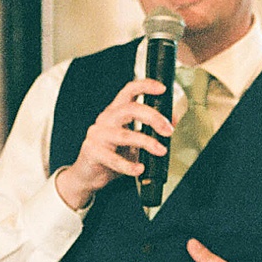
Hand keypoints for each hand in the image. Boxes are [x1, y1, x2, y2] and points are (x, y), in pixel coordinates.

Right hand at [55, 77, 171, 212]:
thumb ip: (150, 131)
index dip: (145, 86)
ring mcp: (97, 135)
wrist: (89, 175)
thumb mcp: (134, 140)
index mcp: (116, 111)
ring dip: (146, 142)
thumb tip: (172, 122)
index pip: (129, 91)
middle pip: (129, 109)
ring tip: (160, 150)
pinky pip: (113, 159)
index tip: (162, 89)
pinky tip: (139, 169)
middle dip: (153, 117)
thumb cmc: (113, 154)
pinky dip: (129, 165)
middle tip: (168, 130)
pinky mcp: (92, 152)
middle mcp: (105, 119)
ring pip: (124, 135)